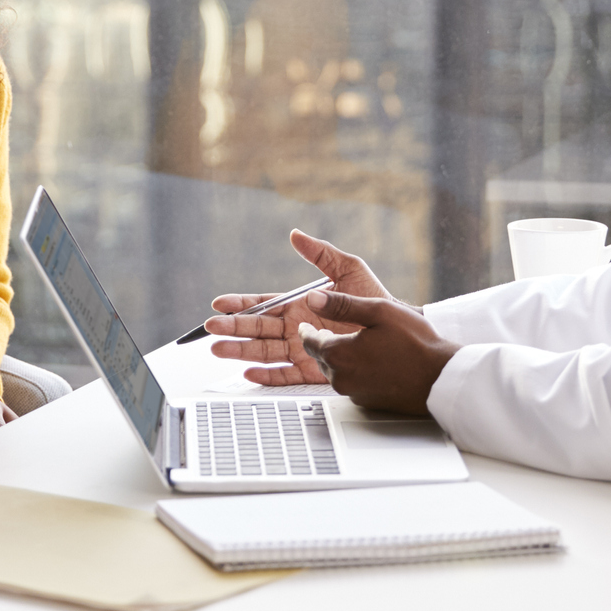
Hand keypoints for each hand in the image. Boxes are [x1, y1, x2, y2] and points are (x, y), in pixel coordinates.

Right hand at [206, 230, 394, 384]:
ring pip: (264, 352)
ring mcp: (303, 349)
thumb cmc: (374, 298)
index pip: (263, 305)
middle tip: (212, 328)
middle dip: (232, 328)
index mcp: (299, 305)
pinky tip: (249, 374)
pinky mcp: (314, 370)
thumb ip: (321, 254)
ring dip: (240, 351)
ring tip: (219, 350)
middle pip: (257, 330)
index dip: (240, 305)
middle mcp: (296, 328)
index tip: (220, 304)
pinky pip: (286, 375)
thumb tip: (296, 235)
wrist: (398, 329)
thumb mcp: (348, 269)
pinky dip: (267, 376)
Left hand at [296, 291, 459, 415]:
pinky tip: (369, 362)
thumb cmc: (415, 344)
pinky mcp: (366, 402)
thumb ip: (341, 305)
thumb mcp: (378, 312)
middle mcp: (340, 377)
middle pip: (321, 357)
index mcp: (338, 354)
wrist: (440, 378)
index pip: (309, 341)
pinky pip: (351, 384)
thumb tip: (312, 298)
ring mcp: (353, 393)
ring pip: (335, 372)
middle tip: (326, 332)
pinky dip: (354, 372)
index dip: (307, 330)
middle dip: (322, 344)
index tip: (306, 325)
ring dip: (339, 358)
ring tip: (351, 345)